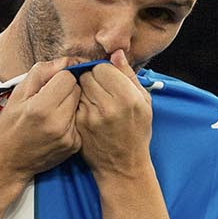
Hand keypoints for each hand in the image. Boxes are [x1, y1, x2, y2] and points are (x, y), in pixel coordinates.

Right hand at [0, 57, 81, 183]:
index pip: (68, 77)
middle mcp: (58, 123)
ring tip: (53, 112)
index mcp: (42, 108)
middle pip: (77, 90)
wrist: (8, 162)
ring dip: (70, 104)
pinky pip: (80, 120)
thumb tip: (66, 61)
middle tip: (50, 98)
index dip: (58, 77)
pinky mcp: (75, 145)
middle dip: (66, 89)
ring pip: (81, 104)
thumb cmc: (9, 126)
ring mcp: (69, 137)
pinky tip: (56, 125)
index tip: (48, 85)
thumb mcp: (18, 94)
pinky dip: (71, 119)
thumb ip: (42, 72)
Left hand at [75, 51, 153, 180]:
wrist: (122, 165)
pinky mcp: (78, 125)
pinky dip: (79, 103)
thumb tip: (116, 53)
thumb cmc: (137, 132)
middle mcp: (108, 106)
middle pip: (88, 75)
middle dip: (92, 78)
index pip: (103, 67)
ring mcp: (90, 117)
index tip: (108, 79)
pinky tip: (88, 111)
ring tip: (95, 101)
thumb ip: (129, 75)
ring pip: (78, 88)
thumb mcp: (144, 103)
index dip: (104, 71)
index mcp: (127, 97)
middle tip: (100, 89)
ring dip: (84, 90)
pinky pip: (74, 103)